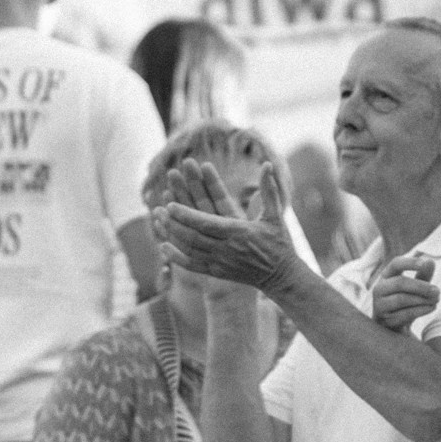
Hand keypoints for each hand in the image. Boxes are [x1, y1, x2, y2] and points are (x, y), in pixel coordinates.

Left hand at [153, 159, 294, 292]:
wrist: (282, 277)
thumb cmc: (280, 243)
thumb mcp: (276, 215)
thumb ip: (269, 190)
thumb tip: (267, 164)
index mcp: (239, 232)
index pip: (206, 223)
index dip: (186, 215)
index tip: (171, 204)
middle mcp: (227, 248)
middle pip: (193, 236)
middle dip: (174, 222)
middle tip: (159, 209)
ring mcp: (221, 262)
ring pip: (190, 249)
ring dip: (172, 235)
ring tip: (158, 220)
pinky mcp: (218, 273)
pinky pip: (192, 265)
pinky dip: (176, 257)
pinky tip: (163, 246)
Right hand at [370, 254, 437, 332]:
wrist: (394, 328)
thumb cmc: (406, 302)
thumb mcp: (416, 287)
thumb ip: (423, 275)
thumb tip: (430, 261)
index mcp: (387, 275)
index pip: (396, 264)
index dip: (410, 262)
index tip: (424, 263)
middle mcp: (379, 288)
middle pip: (400, 282)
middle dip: (421, 286)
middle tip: (437, 291)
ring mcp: (379, 305)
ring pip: (401, 299)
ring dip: (422, 299)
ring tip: (436, 300)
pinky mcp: (384, 320)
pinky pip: (403, 314)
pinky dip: (420, 310)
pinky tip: (431, 307)